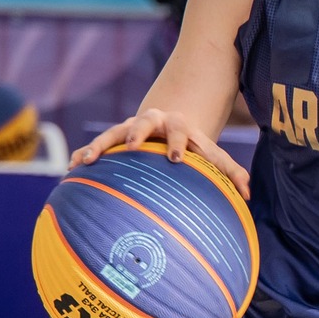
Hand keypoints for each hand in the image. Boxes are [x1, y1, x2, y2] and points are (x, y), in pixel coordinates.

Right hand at [73, 109, 250, 203]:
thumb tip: (248, 195)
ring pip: (111, 134)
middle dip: (136, 132)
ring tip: (85, 161)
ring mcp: (128, 130)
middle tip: (132, 146)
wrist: (171, 125)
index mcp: (177, 126)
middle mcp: (151, 123)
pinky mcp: (113, 140)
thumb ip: (231, 172)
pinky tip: (71, 170)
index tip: (176, 157)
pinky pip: (94, 146)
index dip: (177, 141)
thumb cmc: (194, 147)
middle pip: (142, 122)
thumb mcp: (213, 156)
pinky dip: (82, 155)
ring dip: (99, 145)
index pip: (178, 131)